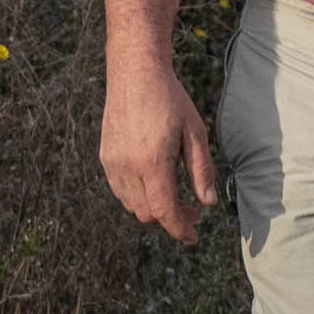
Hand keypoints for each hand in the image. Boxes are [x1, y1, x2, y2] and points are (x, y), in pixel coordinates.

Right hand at [98, 64, 216, 244]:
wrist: (135, 74)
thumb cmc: (170, 100)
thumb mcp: (195, 133)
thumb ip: (201, 170)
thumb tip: (208, 202)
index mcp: (152, 162)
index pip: (164, 211)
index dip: (179, 229)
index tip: (192, 238)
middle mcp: (127, 167)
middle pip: (147, 213)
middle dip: (170, 218)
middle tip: (192, 210)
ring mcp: (112, 163)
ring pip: (131, 204)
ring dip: (153, 207)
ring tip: (175, 196)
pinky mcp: (105, 157)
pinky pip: (120, 190)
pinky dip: (137, 195)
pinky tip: (155, 182)